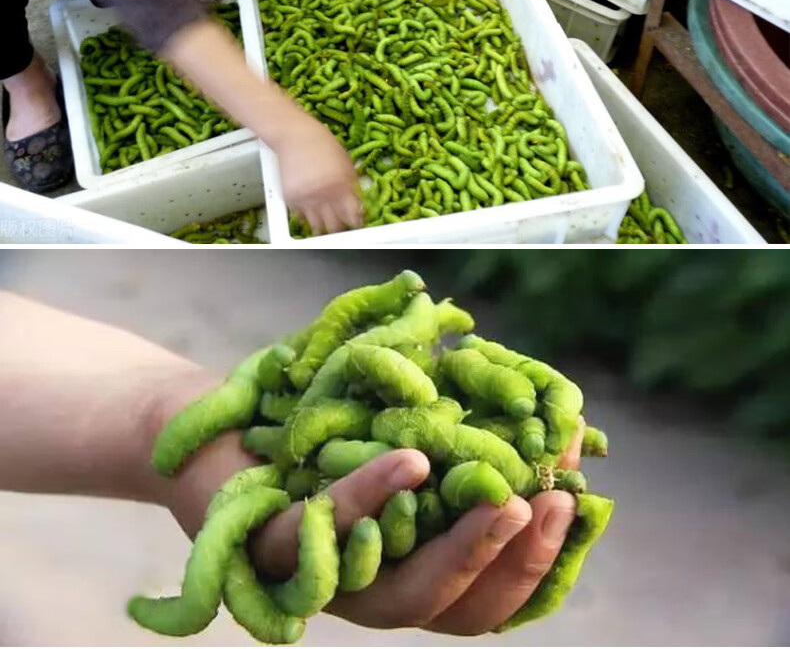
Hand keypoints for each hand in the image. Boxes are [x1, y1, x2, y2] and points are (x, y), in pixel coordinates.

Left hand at [156, 363, 584, 637]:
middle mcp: (372, 585)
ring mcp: (323, 575)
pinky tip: (411, 460)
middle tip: (554, 504)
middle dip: (515, 562)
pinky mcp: (267, 550)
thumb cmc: (318, 418)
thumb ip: (471, 415)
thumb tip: (562, 412)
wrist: (215, 422)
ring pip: (400, 597)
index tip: (580, 498)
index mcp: (409, 561)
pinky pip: (326, 533)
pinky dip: (372, 497)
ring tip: (509, 500)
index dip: (541, 555)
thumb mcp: (406, 407)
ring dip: (462, 549)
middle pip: (455, 610)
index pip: (489, 589)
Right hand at [275, 108, 363, 234]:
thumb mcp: (346, 161)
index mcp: (341, 184)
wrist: (293, 135)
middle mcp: (323, 194)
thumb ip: (352, 184)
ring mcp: (305, 198)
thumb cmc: (322, 143)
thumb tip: (358, 203)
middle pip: (335, 226)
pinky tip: (312, 209)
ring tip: (327, 222)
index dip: (357, 222)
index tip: (358, 223)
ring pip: (317, 226)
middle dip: (340, 227)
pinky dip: (307, 216)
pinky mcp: (290, 198)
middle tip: (342, 224)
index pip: (353, 215)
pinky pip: (301, 217)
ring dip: (323, 226)